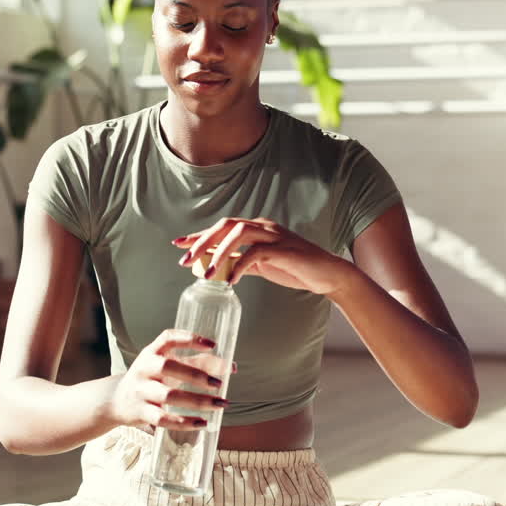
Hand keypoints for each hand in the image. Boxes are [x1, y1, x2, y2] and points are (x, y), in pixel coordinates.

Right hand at [106, 329, 231, 430]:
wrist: (115, 401)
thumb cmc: (150, 380)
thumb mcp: (165, 366)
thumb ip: (195, 363)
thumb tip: (231, 367)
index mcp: (151, 352)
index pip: (168, 338)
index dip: (190, 339)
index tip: (213, 345)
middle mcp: (144, 369)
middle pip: (168, 368)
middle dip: (196, 375)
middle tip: (219, 383)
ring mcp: (140, 391)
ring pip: (169, 396)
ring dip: (198, 401)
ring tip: (220, 405)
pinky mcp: (140, 412)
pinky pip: (163, 418)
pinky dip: (185, 422)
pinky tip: (202, 423)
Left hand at [173, 217, 354, 293]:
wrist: (326, 275)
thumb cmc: (294, 268)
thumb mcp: (261, 265)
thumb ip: (240, 262)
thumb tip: (214, 268)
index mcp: (256, 228)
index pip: (221, 228)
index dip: (199, 235)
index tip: (179, 245)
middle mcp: (263, 226)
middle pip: (225, 225)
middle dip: (202, 241)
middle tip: (185, 260)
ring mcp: (274, 235)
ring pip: (239, 233)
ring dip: (218, 251)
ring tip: (206, 273)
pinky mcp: (283, 249)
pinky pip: (256, 253)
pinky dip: (240, 265)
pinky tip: (230, 280)